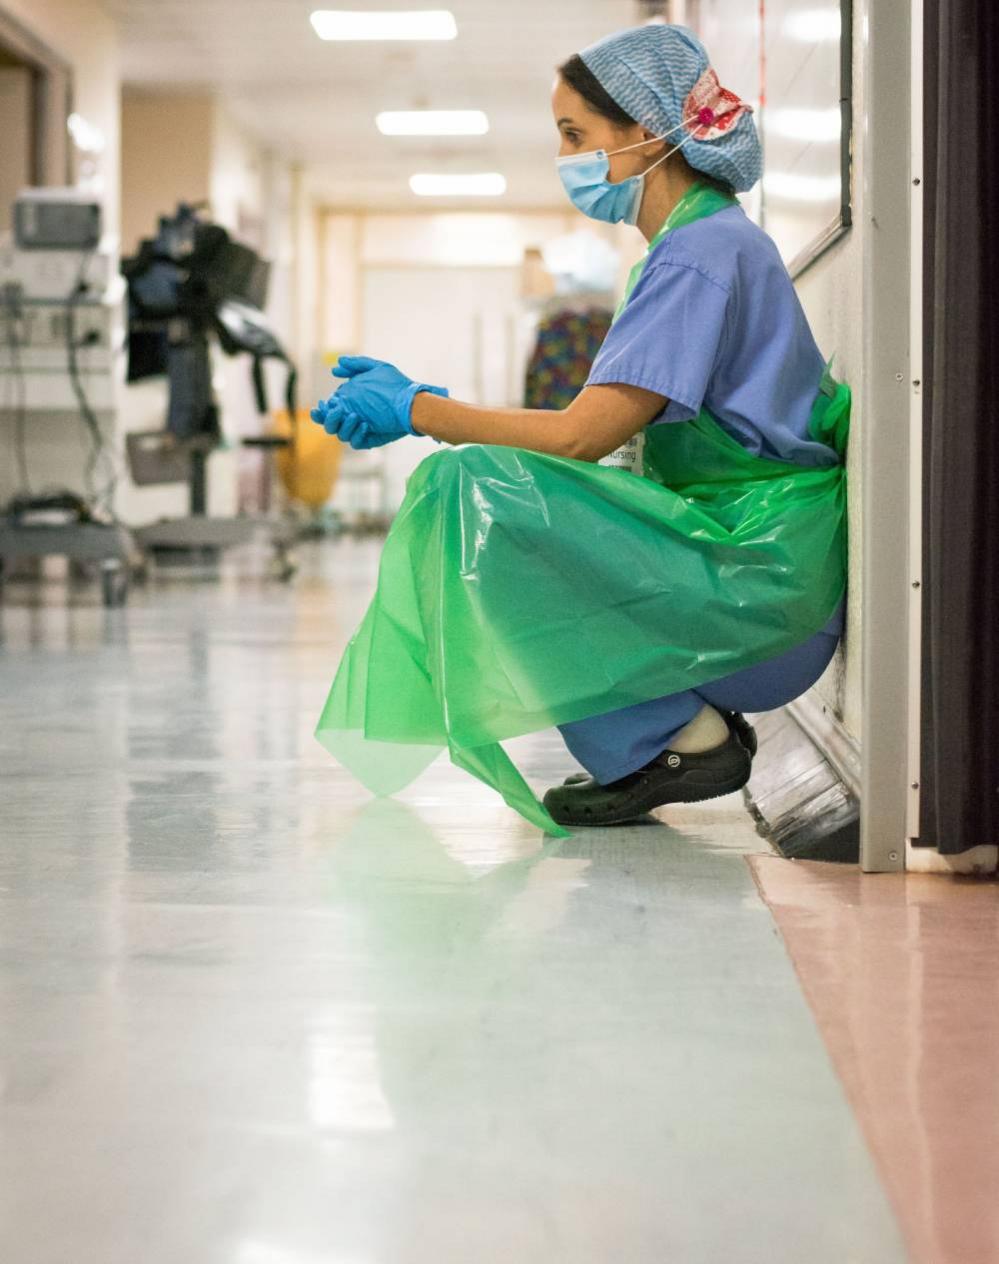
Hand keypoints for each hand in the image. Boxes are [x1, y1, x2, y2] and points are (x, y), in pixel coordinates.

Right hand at [310, 356, 447, 449]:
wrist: (412, 402)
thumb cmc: (395, 385)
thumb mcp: (377, 369)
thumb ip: (356, 366)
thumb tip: (335, 367)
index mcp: (349, 403)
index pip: (328, 409)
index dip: (321, 410)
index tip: (322, 405)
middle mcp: (351, 418)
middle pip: (330, 425)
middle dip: (328, 419)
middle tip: (337, 411)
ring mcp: (360, 430)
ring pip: (341, 434)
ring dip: (343, 426)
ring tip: (354, 415)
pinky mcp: (370, 439)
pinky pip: (356, 443)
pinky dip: (357, 434)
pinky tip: (365, 424)